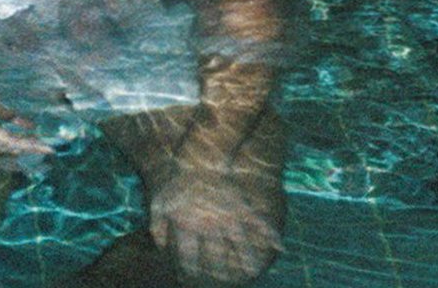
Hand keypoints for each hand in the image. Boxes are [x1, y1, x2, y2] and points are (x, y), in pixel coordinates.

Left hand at [147, 168, 281, 283]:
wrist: (199, 160)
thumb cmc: (178, 183)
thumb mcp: (160, 201)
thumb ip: (157, 226)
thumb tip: (161, 249)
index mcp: (188, 223)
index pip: (188, 255)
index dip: (188, 268)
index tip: (189, 275)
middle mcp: (210, 223)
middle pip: (216, 256)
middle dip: (219, 271)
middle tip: (222, 278)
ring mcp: (227, 214)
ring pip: (241, 243)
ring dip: (248, 260)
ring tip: (252, 272)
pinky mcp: (242, 205)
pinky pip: (259, 222)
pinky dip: (271, 235)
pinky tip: (280, 247)